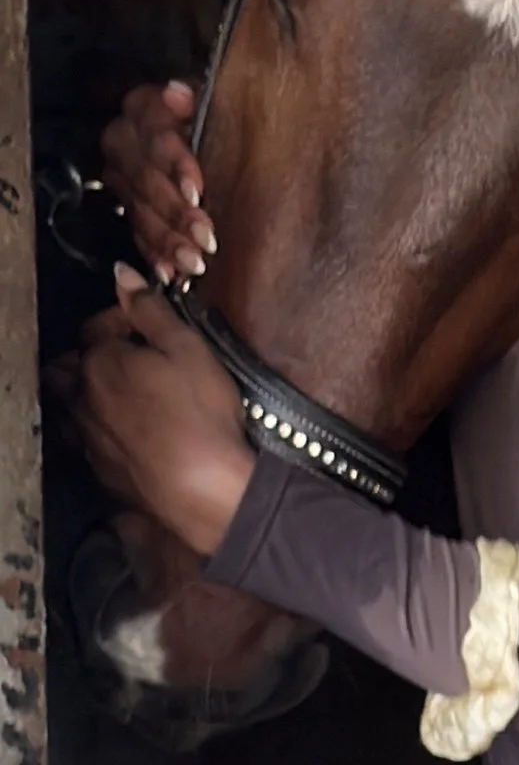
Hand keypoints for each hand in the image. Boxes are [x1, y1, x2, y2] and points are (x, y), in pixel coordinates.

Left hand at [73, 269, 253, 554]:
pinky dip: (99, 431)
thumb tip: (122, 274)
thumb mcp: (187, 347)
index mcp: (100, 364)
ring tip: (123, 396)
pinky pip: (85, 444)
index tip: (146, 325)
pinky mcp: (100, 474)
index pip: (94, 328)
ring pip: (69, 409)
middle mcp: (83, 402)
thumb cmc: (201, 414)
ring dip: (88, 396)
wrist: (205, 490)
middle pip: (66, 370)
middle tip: (127, 358)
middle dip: (89, 358)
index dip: (120, 320)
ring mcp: (88, 442)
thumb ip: (150, 309)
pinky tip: (129, 434)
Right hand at [100, 82, 216, 282]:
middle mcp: (124, 141)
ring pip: (139, 211)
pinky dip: (156, 257)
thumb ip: (201, 99)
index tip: (197, 190)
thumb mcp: (218, 102)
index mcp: (143, 107)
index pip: (152, 130)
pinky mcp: (126, 206)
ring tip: (195, 263)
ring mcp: (121, 177)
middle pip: (144, 179)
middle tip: (206, 239)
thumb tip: (177, 93)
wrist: (210, 136)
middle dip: (176, 213)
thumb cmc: (222, 116)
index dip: (173, 163)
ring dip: (167, 242)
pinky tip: (171, 274)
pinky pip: (136, 234)